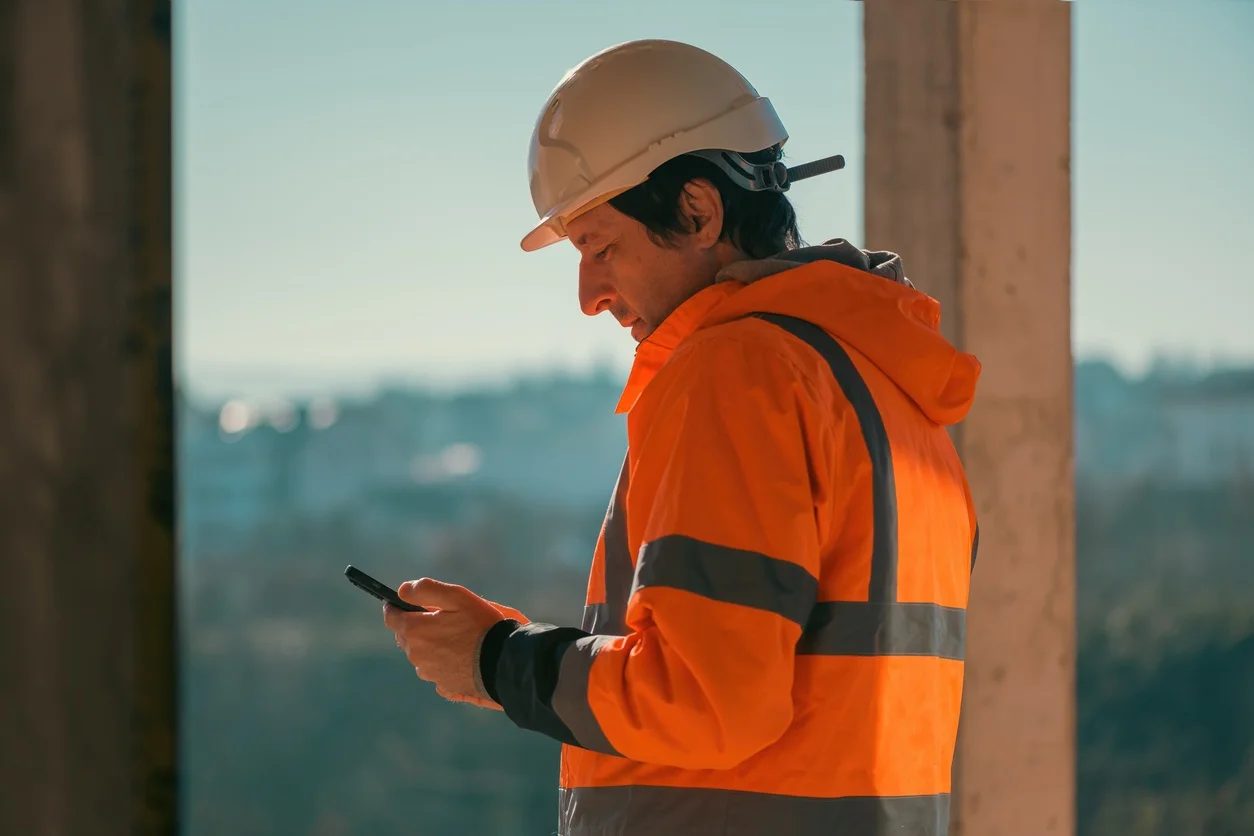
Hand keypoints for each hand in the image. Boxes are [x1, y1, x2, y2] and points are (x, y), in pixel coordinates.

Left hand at [383, 578, 508, 707]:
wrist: (503, 662)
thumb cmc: (482, 626)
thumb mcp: (457, 597)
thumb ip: (426, 589)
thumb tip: (402, 590)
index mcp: (415, 631)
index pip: (391, 617)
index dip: (394, 607)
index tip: (400, 603)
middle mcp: (416, 655)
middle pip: (405, 637)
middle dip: (415, 626)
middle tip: (438, 618)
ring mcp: (429, 673)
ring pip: (420, 655)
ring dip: (429, 645)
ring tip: (453, 638)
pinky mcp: (443, 686)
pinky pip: (435, 670)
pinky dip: (441, 662)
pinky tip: (459, 657)